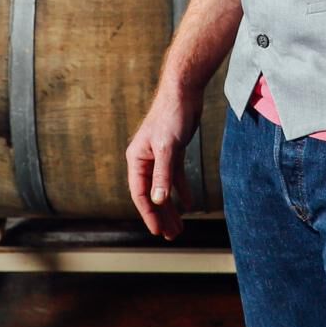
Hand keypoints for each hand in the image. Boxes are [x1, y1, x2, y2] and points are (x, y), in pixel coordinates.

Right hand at [124, 78, 201, 239]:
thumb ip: (163, 175)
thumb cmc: (172, 115)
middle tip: (171, 236)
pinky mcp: (173, 151)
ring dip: (170, 207)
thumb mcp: (168, 148)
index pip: (140, 194)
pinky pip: (175, 177)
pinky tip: (189, 204)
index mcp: (137, 159)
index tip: (158, 231)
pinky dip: (181, 190)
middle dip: (161, 216)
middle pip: (152, 194)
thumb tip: (158, 200)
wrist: (184, 90)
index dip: (149, 214)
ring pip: (163, 188)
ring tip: (179, 227)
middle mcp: (145, 160)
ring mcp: (159, 156)